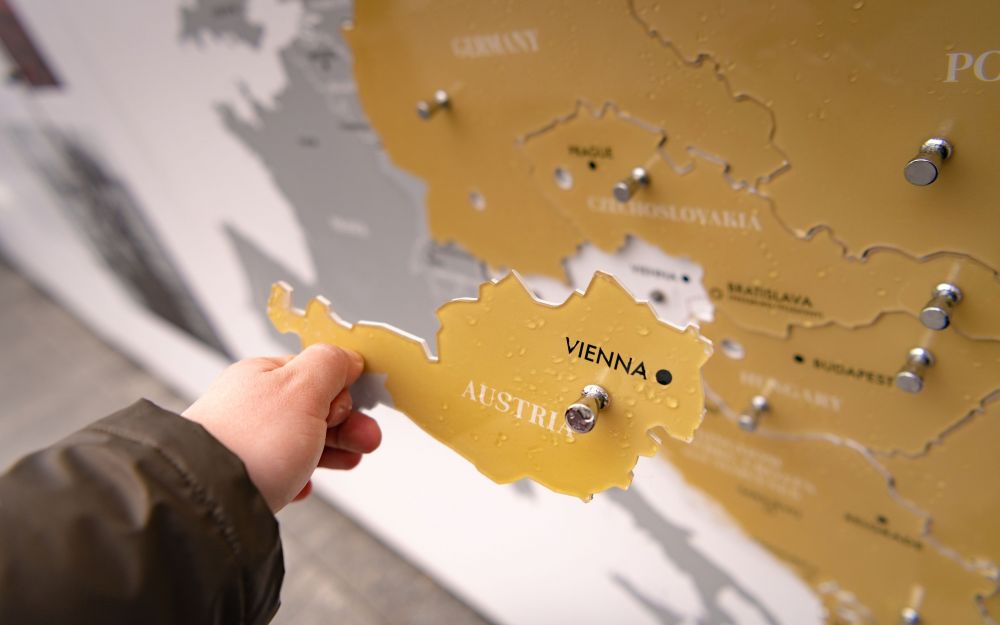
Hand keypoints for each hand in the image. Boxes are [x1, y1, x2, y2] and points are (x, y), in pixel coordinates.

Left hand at [182, 344, 380, 511]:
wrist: (207, 500)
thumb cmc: (250, 442)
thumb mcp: (302, 389)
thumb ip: (329, 365)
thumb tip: (346, 356)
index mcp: (262, 375)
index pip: (315, 371)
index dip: (345, 390)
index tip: (366, 408)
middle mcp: (249, 405)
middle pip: (311, 408)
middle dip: (345, 425)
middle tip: (366, 441)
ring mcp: (243, 441)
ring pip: (299, 440)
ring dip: (330, 450)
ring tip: (349, 462)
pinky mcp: (240, 475)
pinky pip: (279, 470)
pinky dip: (298, 475)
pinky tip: (303, 484)